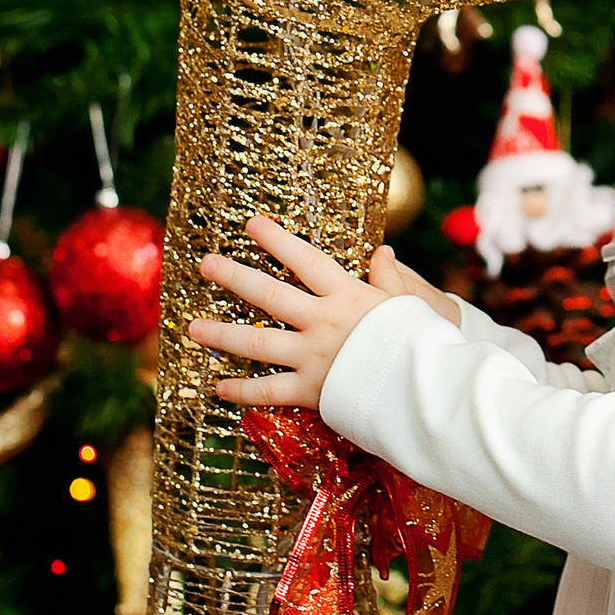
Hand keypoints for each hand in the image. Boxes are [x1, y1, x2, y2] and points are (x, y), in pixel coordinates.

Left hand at [188, 215, 456, 408]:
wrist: (423, 384)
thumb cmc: (420, 339)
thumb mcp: (407, 302)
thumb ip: (390, 278)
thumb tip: (382, 253)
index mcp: (346, 295)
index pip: (304, 260)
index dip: (276, 240)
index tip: (250, 223)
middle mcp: (322, 322)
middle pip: (269, 295)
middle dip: (234, 277)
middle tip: (206, 264)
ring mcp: (312, 356)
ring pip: (256, 343)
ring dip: (221, 334)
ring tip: (191, 328)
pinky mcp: (311, 390)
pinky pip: (269, 391)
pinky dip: (242, 391)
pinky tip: (218, 387)